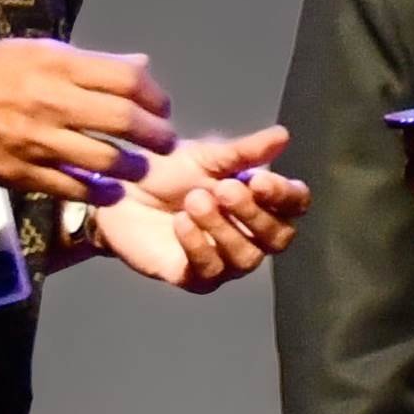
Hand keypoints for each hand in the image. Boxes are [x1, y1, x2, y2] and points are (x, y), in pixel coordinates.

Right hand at [0, 40, 177, 202]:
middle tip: (165, 142)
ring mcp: (38, 141)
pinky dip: (100, 193)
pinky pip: (74, 188)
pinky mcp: (24, 174)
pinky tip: (111, 193)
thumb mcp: (33, 52)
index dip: (154, 95)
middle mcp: (51, 101)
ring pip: (105, 160)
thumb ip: (88, 62)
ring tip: (140, 169)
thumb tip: (140, 63)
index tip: (161, 107)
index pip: (126, 78)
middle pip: (124, 120)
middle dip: (155, 134)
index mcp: (56, 64)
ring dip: (133, 168)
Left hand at [93, 126, 308, 292]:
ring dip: (223, 228)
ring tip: (195, 201)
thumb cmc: (168, 172)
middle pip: (278, 237)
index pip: (294, 205)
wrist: (119, 192)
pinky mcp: (196, 278)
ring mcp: (226, 260)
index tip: (259, 180)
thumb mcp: (206, 156)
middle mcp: (250, 235)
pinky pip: (210, 270)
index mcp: (260, 201)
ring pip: (247, 257)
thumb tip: (283, 136)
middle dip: (254, 213)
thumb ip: (244, 151)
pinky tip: (181, 222)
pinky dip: (198, 245)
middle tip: (224, 188)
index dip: (284, 196)